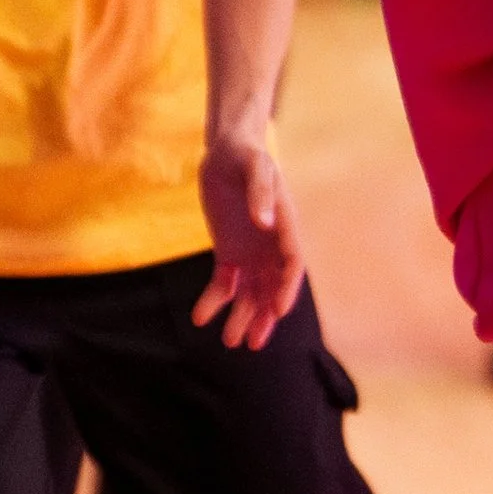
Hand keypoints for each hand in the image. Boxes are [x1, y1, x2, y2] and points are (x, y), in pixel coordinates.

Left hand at [194, 135, 304, 347]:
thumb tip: (264, 221)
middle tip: (252, 342)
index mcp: (285, 227)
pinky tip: (201, 317)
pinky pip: (224, 283)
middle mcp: (271, 246)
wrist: (227, 152)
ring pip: (250, 293)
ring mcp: (251, 253)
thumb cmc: (247, 156)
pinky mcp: (229, 254)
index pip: (291, 265)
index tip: (276, 311)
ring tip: (231, 341)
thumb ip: (261, 193)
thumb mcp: (255, 168)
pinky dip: (214, 301)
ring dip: (242, 317)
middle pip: (272, 288)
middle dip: (263, 316)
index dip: (286, 289)